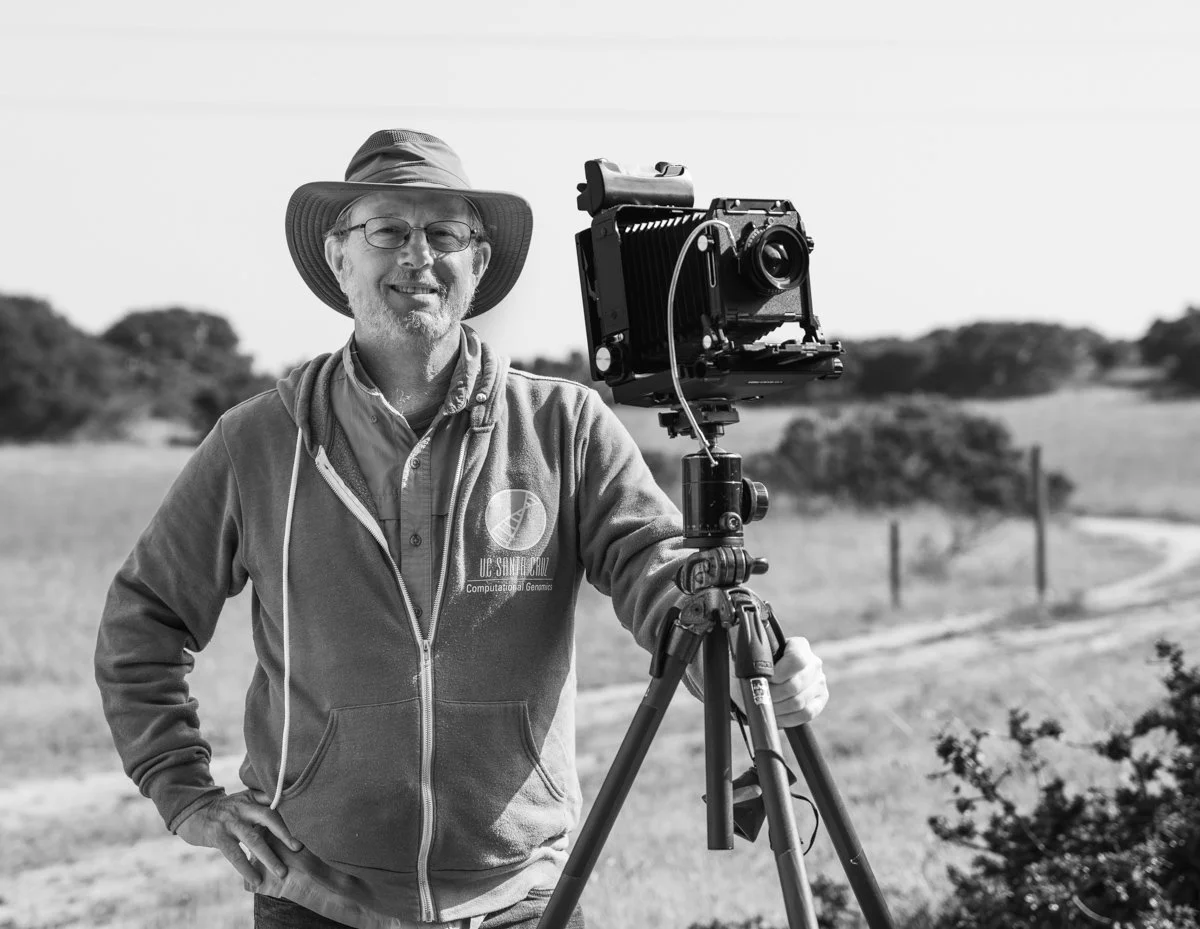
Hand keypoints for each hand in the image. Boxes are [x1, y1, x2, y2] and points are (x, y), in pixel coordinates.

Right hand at [175, 789, 302, 888]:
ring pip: (254, 839)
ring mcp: (231, 821)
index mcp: (252, 797)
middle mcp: (243, 807)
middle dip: (285, 834)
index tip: (302, 831)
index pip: (274, 805)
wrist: (192, 811)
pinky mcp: (218, 836)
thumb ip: (261, 804)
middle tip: (298, 849)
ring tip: (281, 872)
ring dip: (269, 857)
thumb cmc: (224, 810)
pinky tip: (256, 879)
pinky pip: (235, 854)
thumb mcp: (242, 800)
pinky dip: (246, 868)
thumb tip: (286, 817)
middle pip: (269, 818)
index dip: (288, 817)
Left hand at [732, 635, 828, 727]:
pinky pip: (806, 714)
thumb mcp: (753, 661)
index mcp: (799, 646)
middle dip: (774, 694)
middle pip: (796, 684)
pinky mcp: (820, 700)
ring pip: (800, 701)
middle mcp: (814, 663)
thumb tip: (757, 675)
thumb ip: (756, 662)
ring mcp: (819, 682)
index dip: (780, 672)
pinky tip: (776, 716)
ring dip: (778, 708)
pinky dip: (788, 718)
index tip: (766, 679)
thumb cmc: (755, 669)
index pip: (797, 658)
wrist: (761, 681)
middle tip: (760, 697)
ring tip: (765, 707)